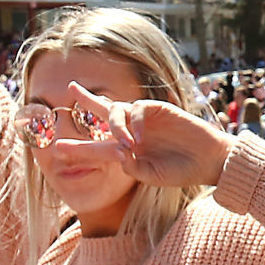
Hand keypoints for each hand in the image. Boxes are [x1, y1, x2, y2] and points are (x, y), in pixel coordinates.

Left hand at [68, 81, 233, 188]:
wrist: (208, 161)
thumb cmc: (181, 171)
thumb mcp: (151, 176)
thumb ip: (131, 167)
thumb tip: (116, 153)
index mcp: (127, 151)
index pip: (96, 147)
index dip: (78, 148)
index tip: (56, 148)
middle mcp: (131, 131)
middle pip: (102, 111)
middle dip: (86, 99)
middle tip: (70, 88)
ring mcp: (144, 119)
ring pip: (116, 109)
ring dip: (114, 126)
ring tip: (125, 143)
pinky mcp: (158, 109)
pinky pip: (137, 108)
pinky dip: (134, 122)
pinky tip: (138, 138)